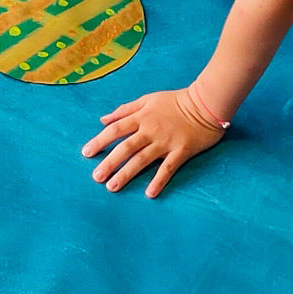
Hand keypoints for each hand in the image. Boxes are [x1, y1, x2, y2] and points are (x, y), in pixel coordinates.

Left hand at [81, 89, 225, 197]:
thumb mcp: (147, 99)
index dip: (100, 141)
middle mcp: (150, 131)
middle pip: (125, 147)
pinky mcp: (181, 151)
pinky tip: (150, 193)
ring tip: (112, 187)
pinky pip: (168, 168)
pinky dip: (159, 180)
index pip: (115, 130)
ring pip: (142, 160)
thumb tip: (103, 119)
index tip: (87, 153)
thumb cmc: (175, 101)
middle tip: (96, 177)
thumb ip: (125, 110)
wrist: (205, 104)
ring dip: (126, 174)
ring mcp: (166, 142)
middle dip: (109, 162)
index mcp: (141, 117)